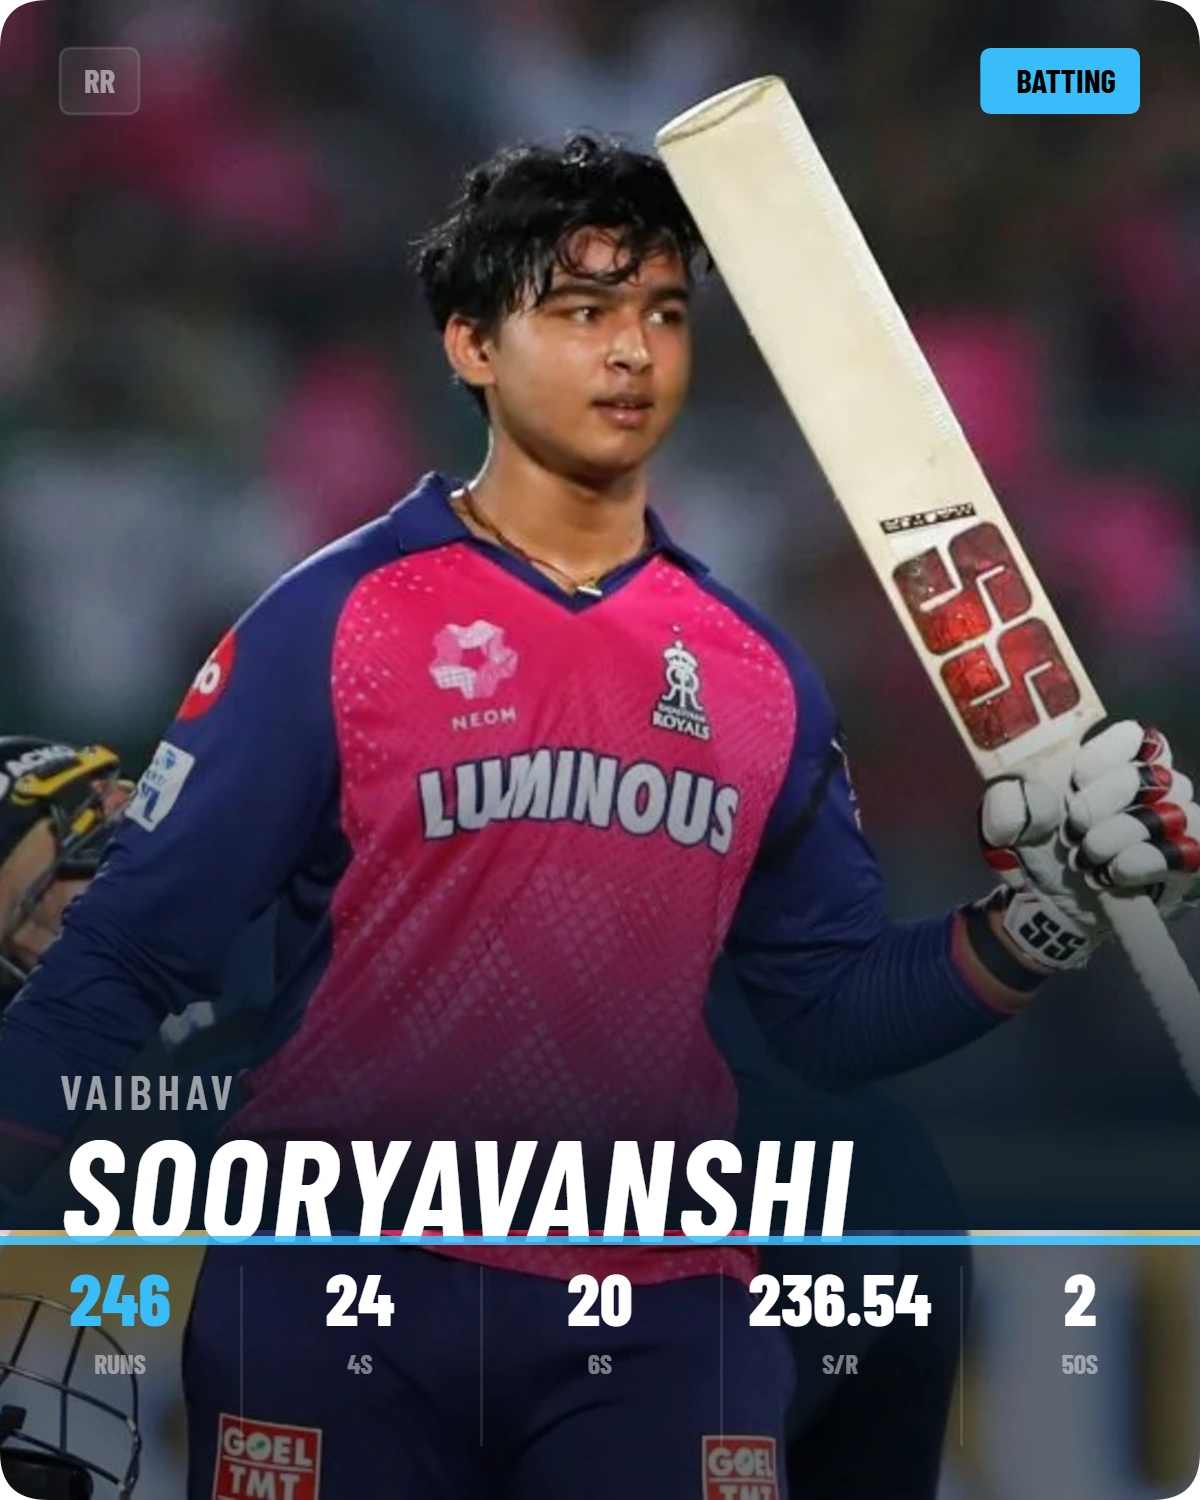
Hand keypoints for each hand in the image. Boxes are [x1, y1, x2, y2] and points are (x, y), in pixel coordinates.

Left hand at [979, 722, 1199, 971]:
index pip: (1132, 737)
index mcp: (1108, 765)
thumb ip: (1005, 806)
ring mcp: (1174, 824)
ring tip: (1089, 858)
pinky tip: (1117, 871)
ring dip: (1122, 835)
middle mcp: (1150, 788)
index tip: (1077, 777)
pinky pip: (1192, 849)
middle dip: (1102, 804)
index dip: (1108, 754)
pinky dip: (1150, 860)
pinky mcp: (1187, 862)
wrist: (1051, 906)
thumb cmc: (1036, 852)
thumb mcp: (1005, 830)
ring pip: (1171, 812)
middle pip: (1147, 775)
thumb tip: (1033, 798)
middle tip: (1073, 830)